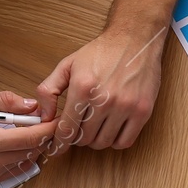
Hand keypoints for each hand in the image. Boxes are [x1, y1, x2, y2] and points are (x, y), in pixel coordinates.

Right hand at [0, 92, 54, 183]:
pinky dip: (20, 157)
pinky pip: (13, 170)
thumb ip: (4, 102)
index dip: (48, 128)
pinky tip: (14, 144)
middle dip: (42, 136)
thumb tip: (31, 105)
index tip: (56, 119)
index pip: (31, 137)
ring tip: (28, 130)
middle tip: (44, 121)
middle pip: (32, 151)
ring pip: (25, 162)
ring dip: (32, 147)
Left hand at [36, 23, 166, 151]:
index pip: (66, 129)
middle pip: (84, 139)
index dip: (58, 144)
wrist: (135, 39)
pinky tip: (111, 130)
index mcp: (83, 88)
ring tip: (95, 127)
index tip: (56, 148)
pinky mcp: (143, 111)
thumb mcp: (67, 65)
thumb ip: (49, 90)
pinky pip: (125, 141)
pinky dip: (115, 141)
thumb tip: (44, 115)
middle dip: (77, 138)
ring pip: (104, 142)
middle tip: (78, 129)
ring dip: (96, 140)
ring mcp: (126, 107)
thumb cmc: (102, 51)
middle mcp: (105, 100)